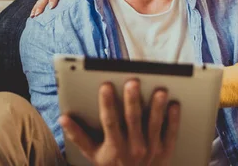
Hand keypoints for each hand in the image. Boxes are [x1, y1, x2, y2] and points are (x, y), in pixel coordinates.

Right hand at [59, 79, 180, 165]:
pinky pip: (171, 133)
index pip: (109, 122)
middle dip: (132, 100)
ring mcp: (151, 150)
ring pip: (154, 125)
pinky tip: (175, 104)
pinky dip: (173, 119)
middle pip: (133, 120)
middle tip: (133, 82)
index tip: (105, 85)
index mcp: (114, 147)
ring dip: (157, 107)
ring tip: (160, 90)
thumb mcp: (93, 155)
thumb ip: (78, 136)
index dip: (107, 104)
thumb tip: (63, 118)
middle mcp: (133, 148)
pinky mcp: (166, 151)